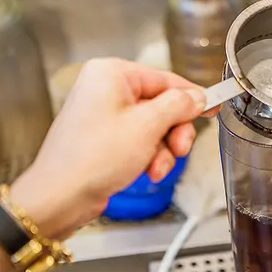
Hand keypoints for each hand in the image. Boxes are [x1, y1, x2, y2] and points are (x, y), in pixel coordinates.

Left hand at [9, 58, 215, 238]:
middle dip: (174, 131)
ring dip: (163, 149)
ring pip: (153, 126)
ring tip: (157, 167)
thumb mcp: (147, 127)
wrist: (59, 197)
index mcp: (112, 74)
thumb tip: (197, 97)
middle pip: (161, 104)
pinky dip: (148, 156)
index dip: (191, 96)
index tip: (212, 106)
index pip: (165, 79)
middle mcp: (106, 89)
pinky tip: (147, 171)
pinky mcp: (103, 137)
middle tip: (180, 148)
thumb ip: (178, 106)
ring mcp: (103, 114)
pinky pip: (139, 139)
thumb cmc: (92, 158)